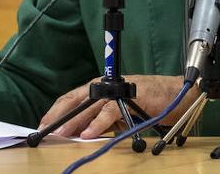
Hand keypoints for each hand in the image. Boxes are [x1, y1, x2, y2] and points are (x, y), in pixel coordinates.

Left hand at [37, 75, 195, 138]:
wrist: (176, 95)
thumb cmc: (149, 103)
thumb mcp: (120, 113)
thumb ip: (101, 120)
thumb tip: (80, 133)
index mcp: (101, 88)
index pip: (72, 97)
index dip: (56, 111)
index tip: (43, 125)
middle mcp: (106, 85)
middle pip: (75, 99)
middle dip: (58, 115)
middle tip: (45, 130)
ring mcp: (118, 90)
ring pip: (90, 105)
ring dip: (74, 121)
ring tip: (62, 134)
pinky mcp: (130, 96)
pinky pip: (110, 111)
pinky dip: (98, 124)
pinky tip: (88, 134)